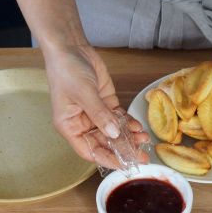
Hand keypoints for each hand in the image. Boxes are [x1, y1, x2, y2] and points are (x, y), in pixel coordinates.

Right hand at [43, 44, 149, 168]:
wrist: (71, 47)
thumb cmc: (67, 70)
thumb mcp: (83, 93)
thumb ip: (100, 114)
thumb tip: (114, 134)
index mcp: (69, 126)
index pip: (89, 150)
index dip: (106, 159)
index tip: (124, 165)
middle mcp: (82, 123)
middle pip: (104, 143)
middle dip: (123, 149)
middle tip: (142, 155)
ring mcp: (95, 113)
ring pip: (114, 131)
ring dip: (129, 136)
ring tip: (144, 140)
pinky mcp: (105, 102)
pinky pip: (118, 117)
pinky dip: (128, 122)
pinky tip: (139, 127)